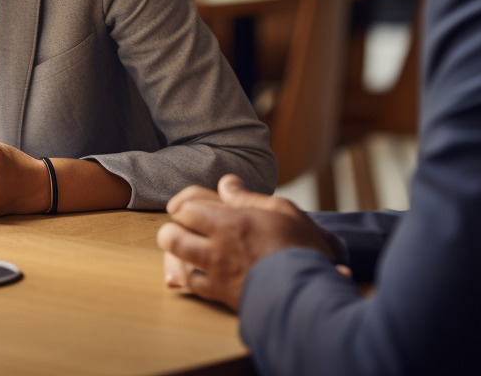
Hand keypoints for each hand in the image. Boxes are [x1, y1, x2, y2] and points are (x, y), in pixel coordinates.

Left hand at [157, 175, 344, 310]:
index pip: (186, 209)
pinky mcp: (223, 297)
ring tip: (188, 250)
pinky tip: (198, 274)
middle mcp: (216, 249)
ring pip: (177, 264)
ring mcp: (217, 275)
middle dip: (171, 230)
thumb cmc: (301, 248)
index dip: (182, 206)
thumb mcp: (283, 211)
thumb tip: (226, 183)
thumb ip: (249, 197)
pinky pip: (194, 287)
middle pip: (171, 236)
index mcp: (228, 223)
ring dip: (177, 255)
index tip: (187, 208)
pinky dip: (191, 280)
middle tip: (182, 229)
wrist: (308, 294)